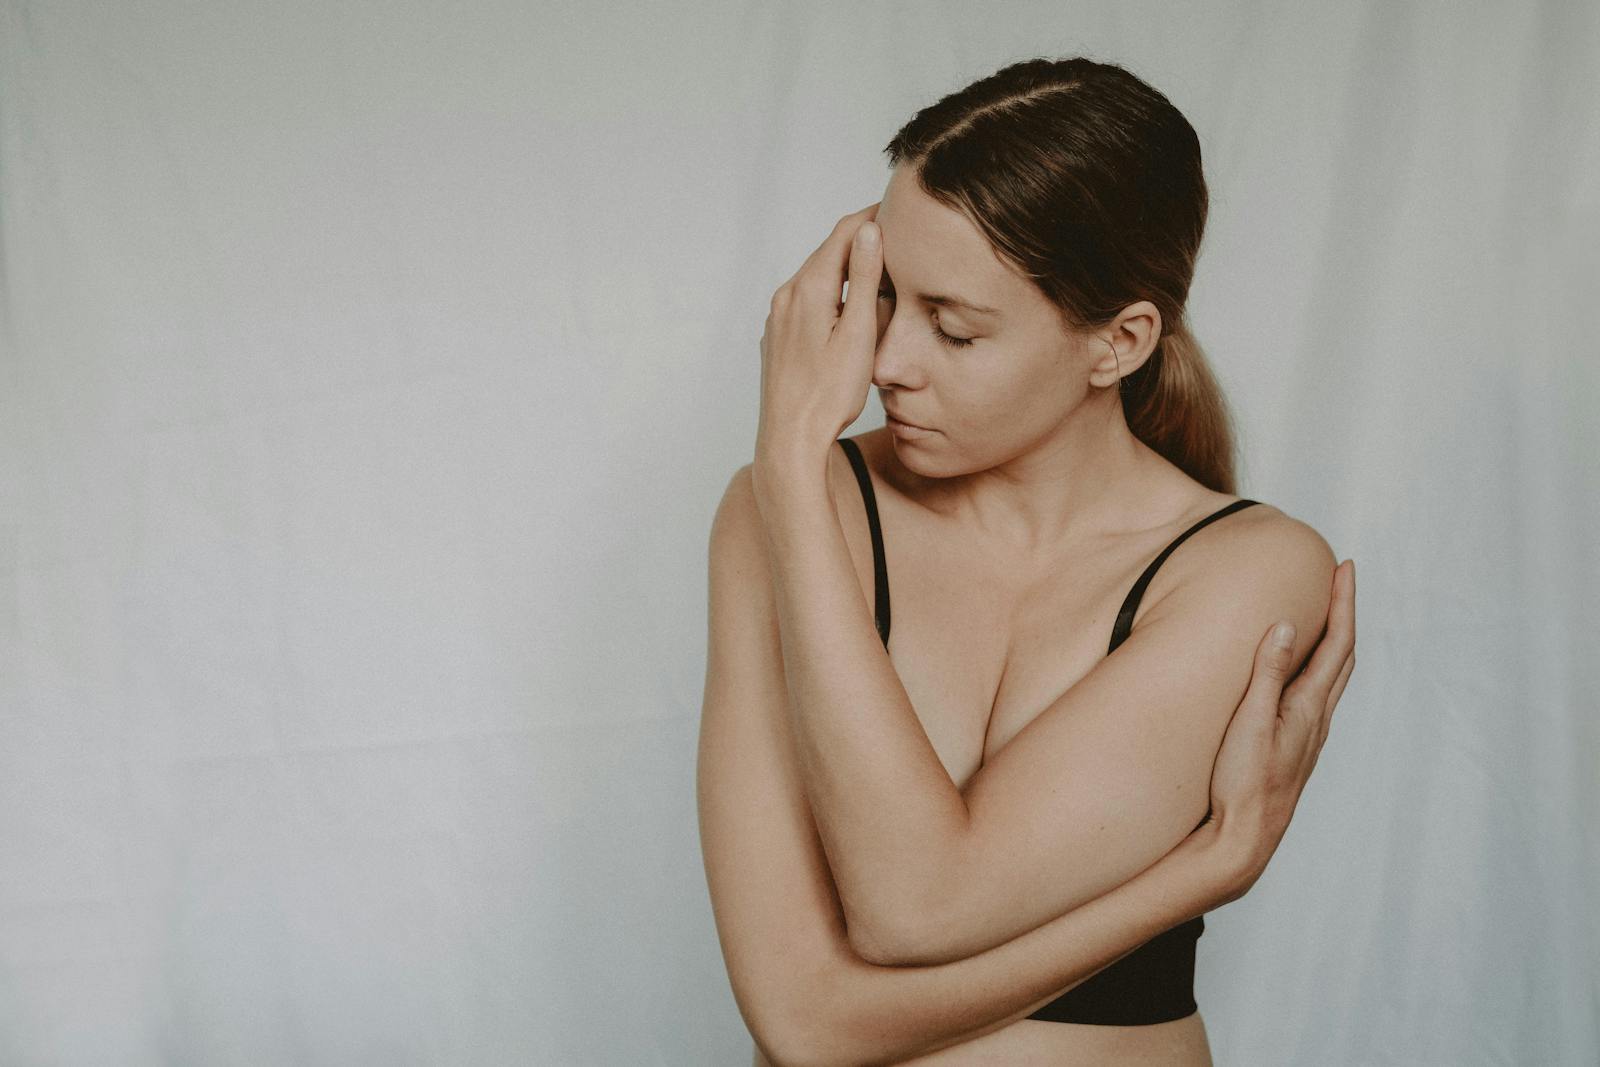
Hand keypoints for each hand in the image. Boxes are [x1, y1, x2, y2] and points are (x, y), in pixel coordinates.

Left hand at [756, 204, 882, 468]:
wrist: (790, 439)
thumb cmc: (828, 395)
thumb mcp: (859, 333)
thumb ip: (866, 279)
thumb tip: (870, 231)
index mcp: (808, 289)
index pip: (843, 234)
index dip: (872, 217)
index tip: (897, 211)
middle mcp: (786, 297)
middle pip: (828, 253)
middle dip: (861, 243)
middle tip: (895, 240)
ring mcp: (778, 318)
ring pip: (817, 279)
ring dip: (846, 271)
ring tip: (879, 275)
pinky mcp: (777, 338)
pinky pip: (806, 303)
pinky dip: (830, 296)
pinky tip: (849, 313)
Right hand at [1198, 559, 1356, 903]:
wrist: (1246, 837)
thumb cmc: (1244, 783)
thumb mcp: (1249, 723)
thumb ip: (1267, 674)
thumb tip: (1285, 625)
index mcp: (1308, 707)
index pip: (1336, 643)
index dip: (1343, 603)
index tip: (1345, 568)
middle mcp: (1316, 718)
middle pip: (1343, 656)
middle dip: (1344, 614)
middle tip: (1340, 579)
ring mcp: (1308, 735)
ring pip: (1332, 677)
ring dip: (1334, 640)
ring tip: (1326, 614)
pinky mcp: (1295, 746)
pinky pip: (1317, 694)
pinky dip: (1318, 666)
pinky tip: (1302, 671)